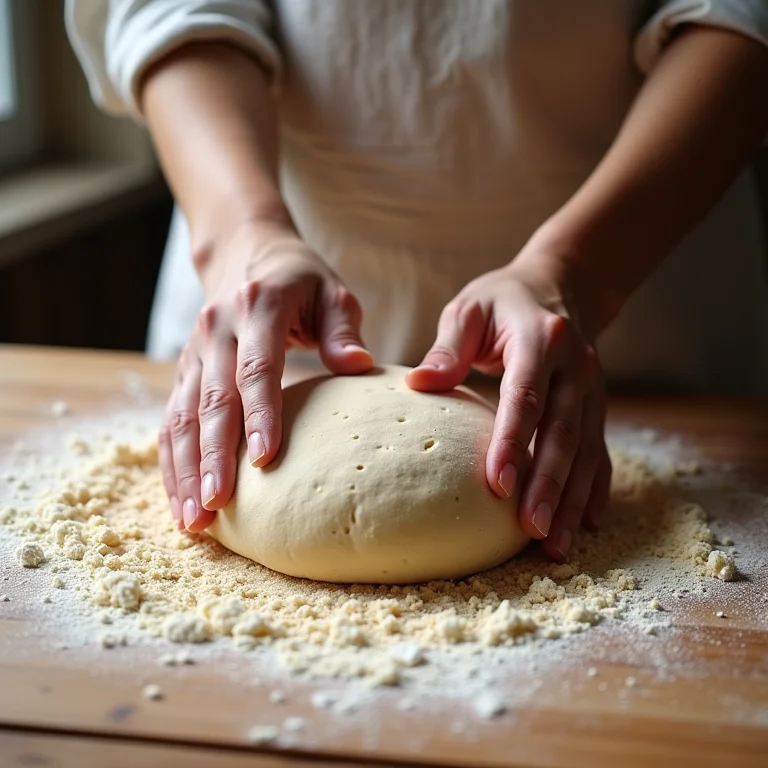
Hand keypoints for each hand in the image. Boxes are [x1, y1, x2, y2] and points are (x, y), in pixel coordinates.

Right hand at [159, 221, 372, 532]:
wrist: (245, 252)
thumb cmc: (301, 279)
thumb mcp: (332, 291)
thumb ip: (342, 329)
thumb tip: (360, 365)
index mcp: (257, 308)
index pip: (257, 368)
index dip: (259, 414)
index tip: (265, 459)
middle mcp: (217, 331)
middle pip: (212, 401)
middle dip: (213, 457)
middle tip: (216, 507)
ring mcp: (195, 352)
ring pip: (182, 416)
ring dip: (184, 468)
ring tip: (193, 519)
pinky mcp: (185, 370)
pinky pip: (171, 419)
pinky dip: (172, 461)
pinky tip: (179, 498)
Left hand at [407, 252, 610, 560]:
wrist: (561, 286)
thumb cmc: (502, 301)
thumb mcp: (470, 309)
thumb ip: (448, 346)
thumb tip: (418, 384)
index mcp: (541, 340)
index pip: (526, 398)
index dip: (513, 443)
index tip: (497, 485)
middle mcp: (575, 366)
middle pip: (563, 432)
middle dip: (548, 484)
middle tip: (532, 529)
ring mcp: (593, 388)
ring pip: (586, 450)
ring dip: (572, 499)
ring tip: (556, 544)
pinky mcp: (597, 406)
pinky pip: (600, 451)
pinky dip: (595, 488)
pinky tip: (588, 522)